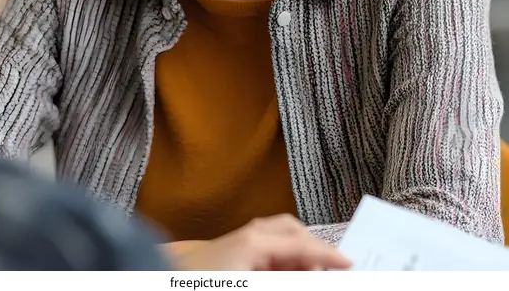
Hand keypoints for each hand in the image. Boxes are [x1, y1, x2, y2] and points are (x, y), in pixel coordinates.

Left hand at [163, 214, 350, 270]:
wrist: (161, 274)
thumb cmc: (205, 276)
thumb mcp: (255, 280)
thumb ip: (287, 275)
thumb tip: (313, 270)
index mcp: (256, 240)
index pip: (302, 244)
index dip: (329, 255)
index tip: (351, 264)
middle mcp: (250, 233)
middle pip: (293, 232)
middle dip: (314, 251)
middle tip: (329, 270)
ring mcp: (241, 240)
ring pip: (281, 240)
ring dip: (298, 256)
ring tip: (308, 272)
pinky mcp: (234, 250)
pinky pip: (268, 250)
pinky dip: (283, 261)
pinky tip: (286, 272)